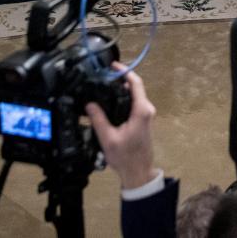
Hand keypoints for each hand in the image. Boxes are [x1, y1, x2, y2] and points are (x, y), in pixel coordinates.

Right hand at [86, 68, 158, 190]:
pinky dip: (124, 97)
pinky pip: (134, 102)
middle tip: (105, 74)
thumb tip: (90, 104)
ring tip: (106, 84)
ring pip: (134, 94)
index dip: (124, 71)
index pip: (135, 83)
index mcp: (141, 111)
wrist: (138, 172)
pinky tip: (112, 99)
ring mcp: (146, 115)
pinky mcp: (142, 120)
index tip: (113, 65)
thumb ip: (99, 119)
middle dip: (120, 78)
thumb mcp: (108, 138)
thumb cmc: (126, 158)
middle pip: (135, 86)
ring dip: (122, 88)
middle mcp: (146, 110)